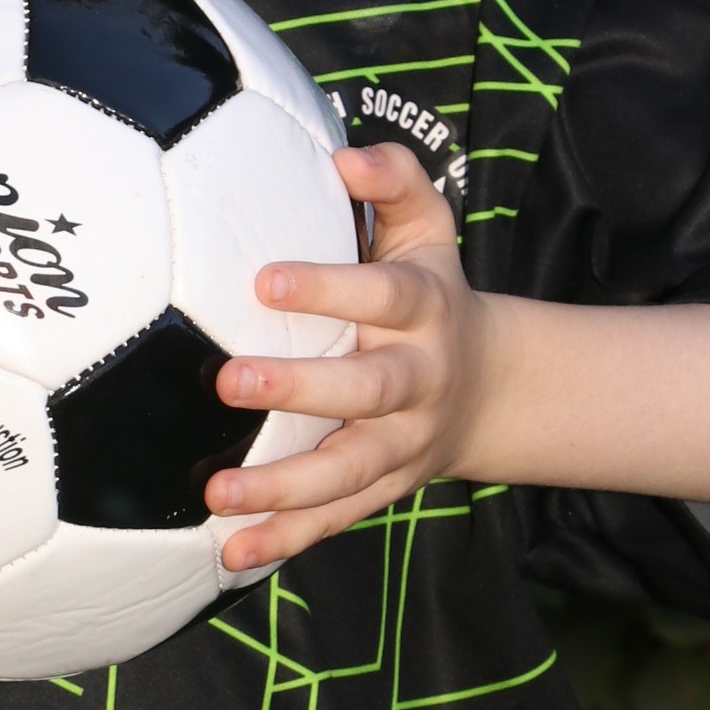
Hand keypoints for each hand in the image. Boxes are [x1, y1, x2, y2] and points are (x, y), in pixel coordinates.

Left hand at [206, 142, 492, 575]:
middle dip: (300, 390)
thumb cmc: (430, 290)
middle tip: (229, 381)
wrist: (489, 387)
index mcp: (424, 310)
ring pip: (348, 472)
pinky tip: (233, 554)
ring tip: (220, 493)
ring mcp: (402, 443)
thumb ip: (394, 180)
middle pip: (367, 390)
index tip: (265, 282)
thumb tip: (343, 155)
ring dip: (284, 487)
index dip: (330, 289)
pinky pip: (334, 519)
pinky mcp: (383, 489)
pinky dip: (286, 540)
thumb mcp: (428, 229)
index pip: (384, 295)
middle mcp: (417, 380)